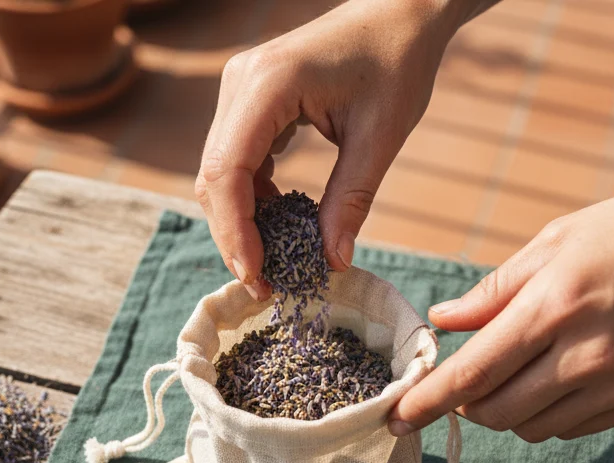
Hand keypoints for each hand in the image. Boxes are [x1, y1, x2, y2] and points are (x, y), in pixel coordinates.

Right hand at [196, 0, 481, 298]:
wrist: (400, 12)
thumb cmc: (397, 62)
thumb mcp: (380, 137)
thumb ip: (352, 200)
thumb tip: (332, 263)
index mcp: (267, 84)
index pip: (228, 172)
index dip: (236, 232)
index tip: (258, 278)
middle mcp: (239, 83)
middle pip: (213, 177)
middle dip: (235, 236)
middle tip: (266, 285)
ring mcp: (239, 89)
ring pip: (218, 172)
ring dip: (241, 221)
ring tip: (274, 263)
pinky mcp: (248, 100)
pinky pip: (235, 159)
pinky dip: (252, 198)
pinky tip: (281, 223)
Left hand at [389, 174, 613, 441]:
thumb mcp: (559, 239)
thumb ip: (496, 290)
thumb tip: (442, 321)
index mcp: (555, 305)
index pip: (472, 373)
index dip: (426, 402)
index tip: (395, 418)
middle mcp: (584, 355)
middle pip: (496, 412)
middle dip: (463, 406)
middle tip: (458, 383)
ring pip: (532, 427)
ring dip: (504, 411)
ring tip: (510, 372)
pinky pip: (571, 427)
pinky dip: (547, 413)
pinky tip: (552, 378)